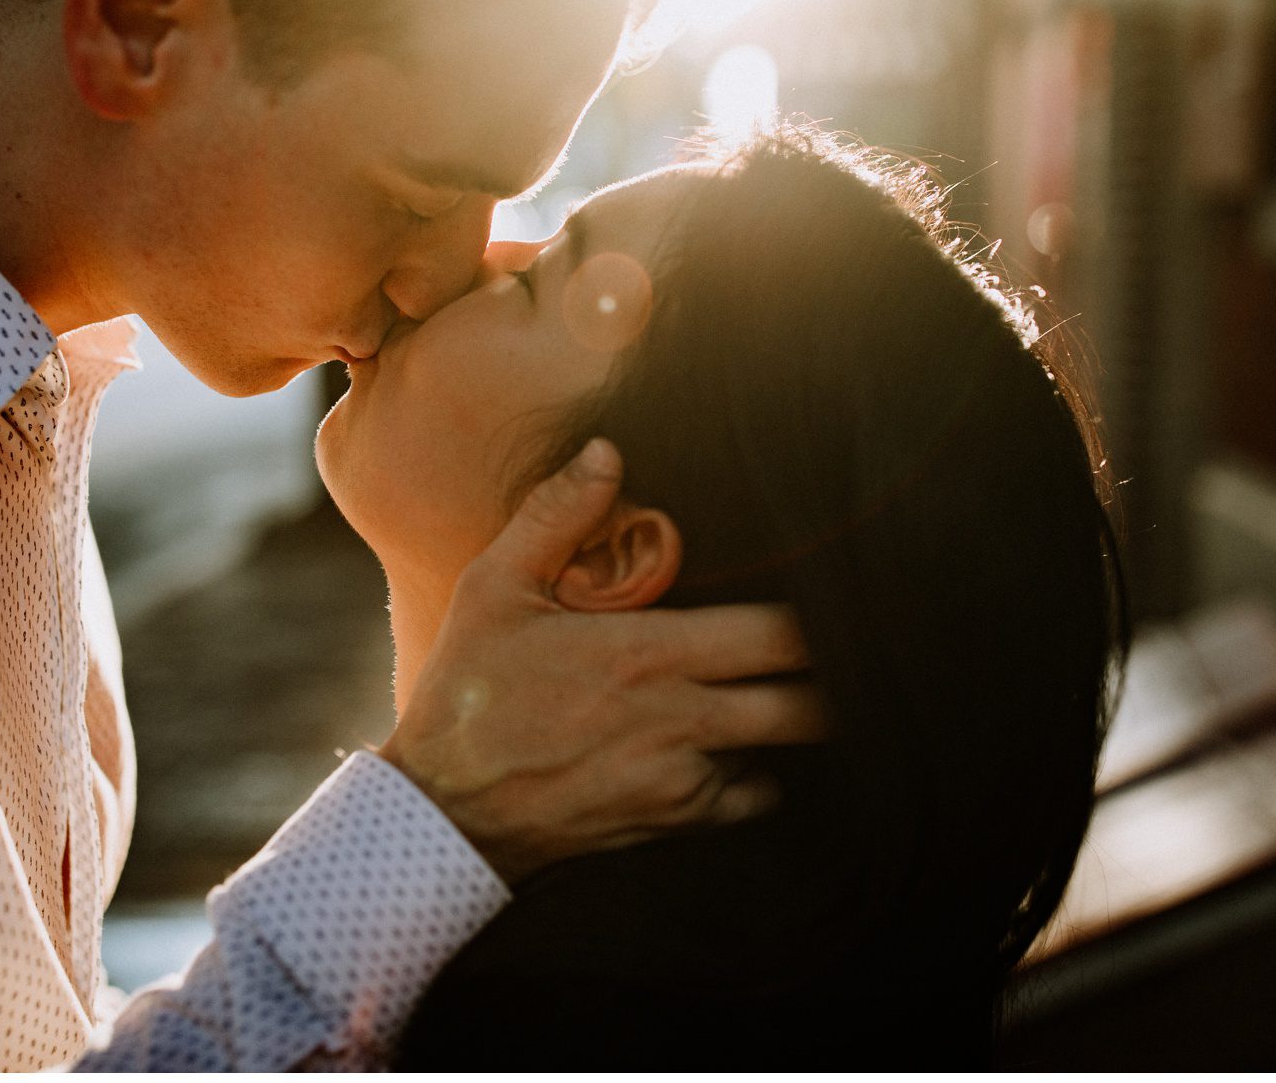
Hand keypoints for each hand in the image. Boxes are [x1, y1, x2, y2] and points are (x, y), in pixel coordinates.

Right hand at [378, 438, 822, 883]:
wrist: (443, 812)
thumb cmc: (468, 692)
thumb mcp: (495, 590)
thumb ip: (556, 516)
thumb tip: (607, 451)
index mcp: (649, 654)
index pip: (779, 635)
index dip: (817, 617)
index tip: (825, 596)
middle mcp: (681, 722)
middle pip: (807, 705)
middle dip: (828, 676)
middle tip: (832, 647)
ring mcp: (682, 781)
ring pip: (785, 751)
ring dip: (788, 721)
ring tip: (781, 687)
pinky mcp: (673, 825)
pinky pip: (752, 800)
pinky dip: (756, 773)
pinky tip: (732, 743)